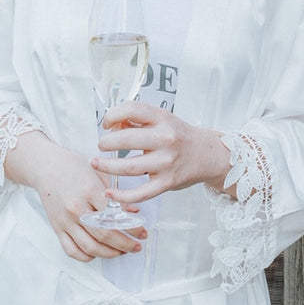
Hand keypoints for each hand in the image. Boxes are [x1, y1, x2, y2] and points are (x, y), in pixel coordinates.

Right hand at [4, 133, 145, 262]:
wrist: (46, 166)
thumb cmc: (73, 165)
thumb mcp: (99, 173)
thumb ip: (116, 193)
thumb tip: (134, 211)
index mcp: (89, 190)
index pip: (115, 216)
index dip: (131, 228)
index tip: (142, 232)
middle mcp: (76, 208)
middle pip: (104, 235)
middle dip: (125, 244)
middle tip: (137, 246)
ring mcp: (65, 220)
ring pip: (89, 247)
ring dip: (109, 253)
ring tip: (122, 251)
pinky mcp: (57, 228)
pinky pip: (72, 250)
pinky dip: (87, 256)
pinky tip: (99, 253)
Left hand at [90, 102, 229, 203]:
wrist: (207, 155)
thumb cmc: (179, 136)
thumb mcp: (162, 120)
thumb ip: (137, 122)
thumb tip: (111, 126)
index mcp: (162, 118)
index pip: (132, 109)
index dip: (113, 115)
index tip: (106, 123)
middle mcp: (166, 139)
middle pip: (127, 140)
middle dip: (106, 143)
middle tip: (100, 145)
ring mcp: (167, 162)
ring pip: (129, 167)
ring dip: (107, 166)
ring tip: (96, 163)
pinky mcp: (167, 183)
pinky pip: (140, 193)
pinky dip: (122, 195)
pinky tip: (110, 192)